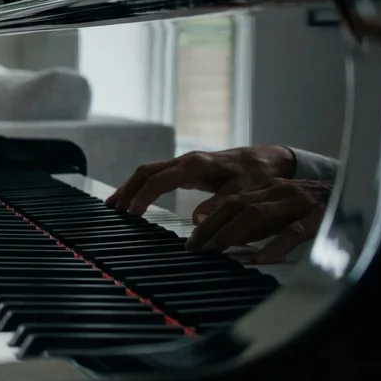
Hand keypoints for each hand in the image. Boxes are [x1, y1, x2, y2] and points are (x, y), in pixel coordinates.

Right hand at [105, 146, 296, 215]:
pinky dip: (142, 185)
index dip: (142, 196)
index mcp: (195, 165)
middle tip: (113, 209)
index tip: (131, 213)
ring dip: (131, 186)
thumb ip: (220, 204)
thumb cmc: (256, 174)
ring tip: (115, 204)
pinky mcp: (186, 168)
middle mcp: (185, 160)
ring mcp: (184, 163)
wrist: (267, 159)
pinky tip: (135, 196)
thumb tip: (197, 221)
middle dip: (127, 189)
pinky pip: (157, 174)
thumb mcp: (244, 190)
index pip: (158, 179)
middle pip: (146, 171)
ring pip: (148, 171)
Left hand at [187, 178, 330, 262]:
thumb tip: (225, 241)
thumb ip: (256, 224)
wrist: (357, 192)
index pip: (230, 202)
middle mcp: (279, 191)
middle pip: (237, 205)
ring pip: (258, 213)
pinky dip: (275, 244)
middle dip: (213, 227)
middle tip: (195, 249)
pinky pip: (294, 231)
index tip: (191, 243)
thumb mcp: (280, 212)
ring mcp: (298, 201)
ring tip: (218, 250)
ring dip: (234, 232)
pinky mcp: (319, 216)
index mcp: (267, 188)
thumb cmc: (311, 209)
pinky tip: (261, 258)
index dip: (208, 220)